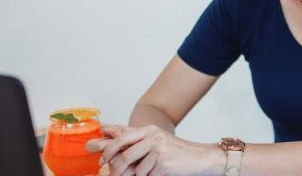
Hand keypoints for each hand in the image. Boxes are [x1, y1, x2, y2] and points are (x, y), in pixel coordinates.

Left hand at [86, 124, 225, 175]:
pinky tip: (158, 173)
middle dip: (115, 167)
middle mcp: (153, 137)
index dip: (109, 148)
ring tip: (146, 173)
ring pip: (134, 168)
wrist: (200, 158)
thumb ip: (139, 142)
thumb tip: (114, 146)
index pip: (122, 137)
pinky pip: (146, 175)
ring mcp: (158, 149)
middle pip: (123, 153)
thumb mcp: (158, 142)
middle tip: (113, 174)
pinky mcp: (163, 163)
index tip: (101, 158)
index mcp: (149, 130)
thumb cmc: (177, 152)